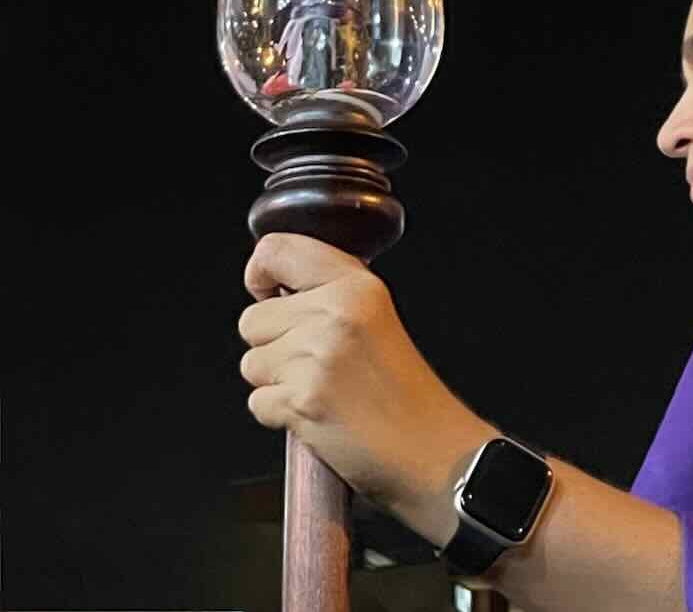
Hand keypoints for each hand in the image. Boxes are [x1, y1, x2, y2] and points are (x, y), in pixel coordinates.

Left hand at [238, 232, 498, 545]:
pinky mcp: (302, 400)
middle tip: (317, 363)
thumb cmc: (408, 394)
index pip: (275, 250)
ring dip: (276, 382)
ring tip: (322, 390)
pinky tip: (318, 415)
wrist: (433, 451)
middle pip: (252, 319)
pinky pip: (258, 402)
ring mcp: (317, 357)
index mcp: (357, 287)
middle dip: (272, 345)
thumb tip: (278, 288)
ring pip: (251, 363)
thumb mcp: (379, 319)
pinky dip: (280, 414)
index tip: (270, 293)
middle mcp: (335, 314)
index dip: (261, 274)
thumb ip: (332, 296)